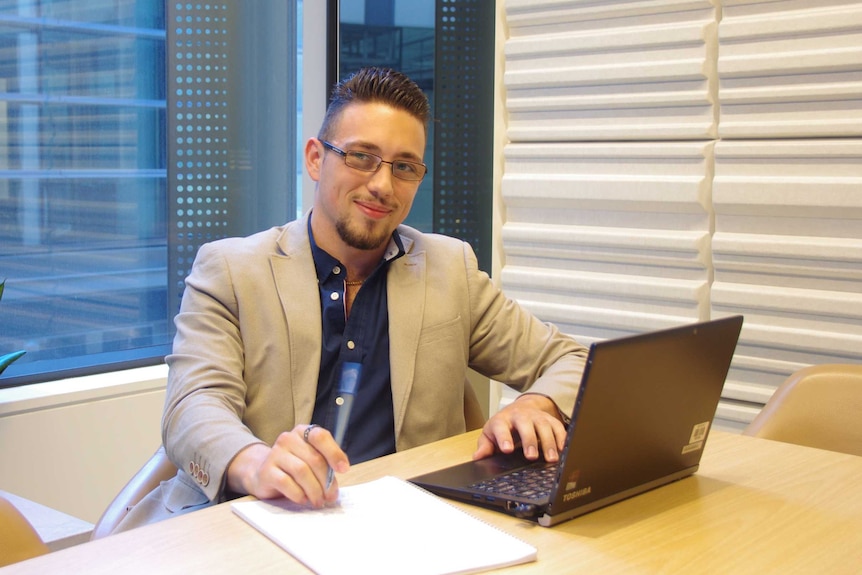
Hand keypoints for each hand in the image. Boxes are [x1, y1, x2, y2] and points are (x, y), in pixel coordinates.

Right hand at [227, 424, 349, 507]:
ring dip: (314, 490)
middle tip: (331, 496)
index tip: (344, 469)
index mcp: (302, 432)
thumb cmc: (293, 467)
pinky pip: (286, 483)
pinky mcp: (266, 471)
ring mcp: (275, 454)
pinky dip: (298, 494)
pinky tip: (303, 499)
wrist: (262, 474)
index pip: (320, 436)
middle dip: (326, 480)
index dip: (334, 453)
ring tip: (318, 501)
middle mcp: (288, 439)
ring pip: (302, 471)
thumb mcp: (310, 460)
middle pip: (314, 458)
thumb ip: (325, 464)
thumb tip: (336, 482)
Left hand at [472, 394, 566, 461]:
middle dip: (529, 440)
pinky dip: (562, 438)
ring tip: (551, 459)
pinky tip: (563, 451)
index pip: (501, 427)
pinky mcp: (550, 419)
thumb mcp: (490, 434)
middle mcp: (520, 416)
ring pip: (544, 425)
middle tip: (531, 456)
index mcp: (502, 420)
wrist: (521, 409)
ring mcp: (537, 416)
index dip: (503, 438)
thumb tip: (477, 458)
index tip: (507, 449)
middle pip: (525, 424)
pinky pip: (558, 427)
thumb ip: (485, 446)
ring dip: (548, 442)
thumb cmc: (504, 425)